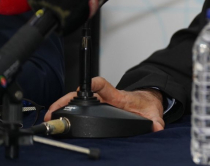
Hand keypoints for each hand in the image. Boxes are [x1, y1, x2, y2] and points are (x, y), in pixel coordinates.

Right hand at [45, 76, 165, 131]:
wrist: (146, 99)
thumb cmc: (146, 103)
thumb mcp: (153, 112)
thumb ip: (156, 120)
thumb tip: (157, 126)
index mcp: (118, 97)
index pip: (106, 86)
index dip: (95, 83)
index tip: (86, 84)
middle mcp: (107, 97)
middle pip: (84, 94)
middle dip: (68, 99)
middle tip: (55, 108)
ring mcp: (100, 101)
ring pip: (78, 99)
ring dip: (64, 105)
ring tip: (51, 114)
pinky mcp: (97, 105)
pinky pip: (79, 106)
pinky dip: (67, 109)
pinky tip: (58, 116)